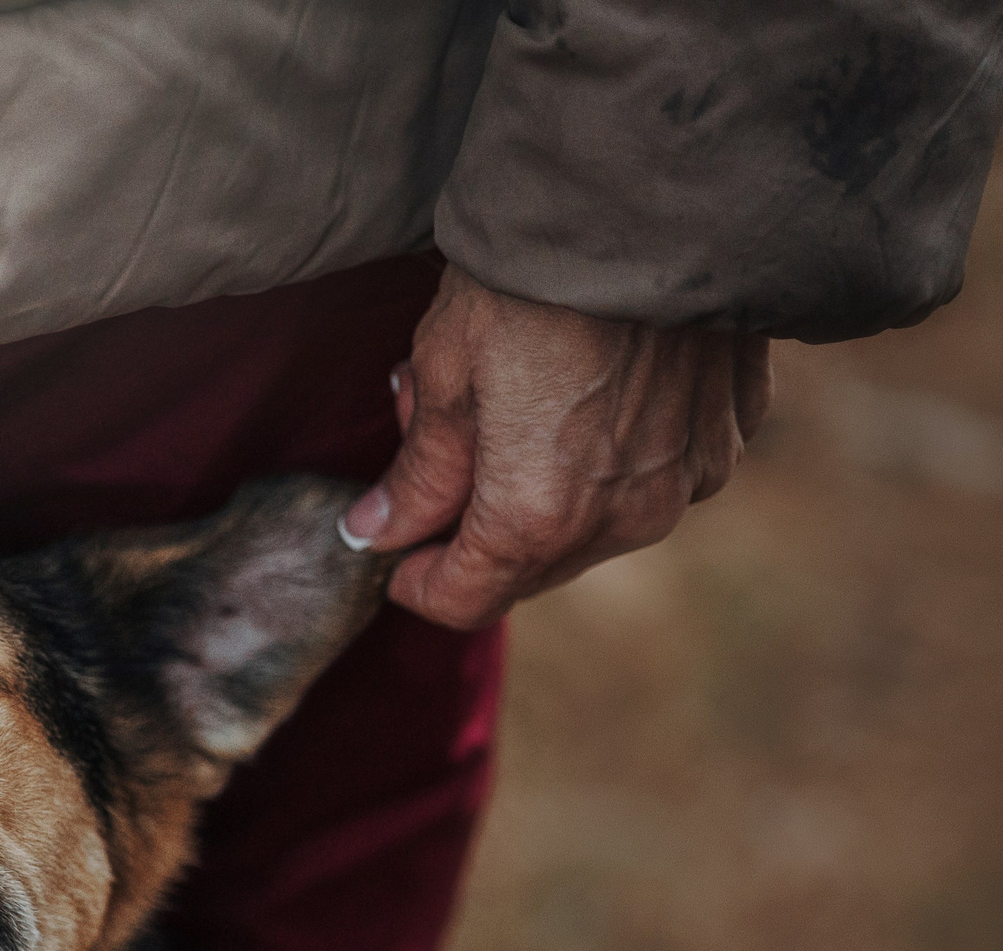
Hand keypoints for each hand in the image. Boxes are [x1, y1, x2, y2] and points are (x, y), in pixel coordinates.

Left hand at [341, 267, 771, 628]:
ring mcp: (687, 478)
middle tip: (439, 435)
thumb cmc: (532, 278)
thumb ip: (419, 473)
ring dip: (541, 489)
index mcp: (537, 518)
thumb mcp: (444, 372)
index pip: (464, 600)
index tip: (393, 545)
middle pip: (528, 568)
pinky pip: (654, 473)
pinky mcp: (729, 432)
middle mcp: (623, 518)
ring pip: (592, 526)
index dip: (416, 581)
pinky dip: (610, 453)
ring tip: (506, 393)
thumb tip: (379, 533)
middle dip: (473, 525)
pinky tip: (583, 380)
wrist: (656, 193)